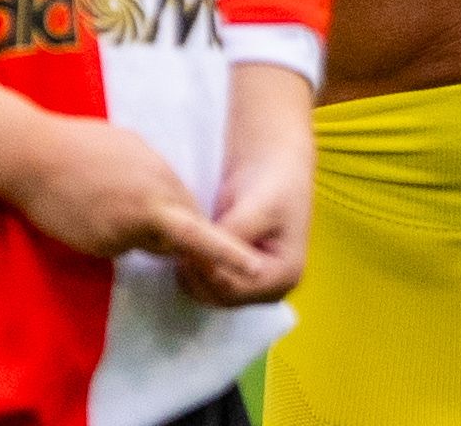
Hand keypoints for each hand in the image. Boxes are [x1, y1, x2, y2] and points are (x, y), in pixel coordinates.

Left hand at [2, 112, 260, 292]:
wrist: (31, 151)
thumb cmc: (61, 208)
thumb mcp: (101, 243)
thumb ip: (140, 242)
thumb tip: (160, 240)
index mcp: (155, 211)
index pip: (201, 239)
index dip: (230, 255)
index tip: (255, 267)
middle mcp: (161, 178)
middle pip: (190, 211)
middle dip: (191, 233)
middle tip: (179, 256)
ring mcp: (148, 153)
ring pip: (172, 188)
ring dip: (169, 208)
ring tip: (142, 223)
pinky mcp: (131, 138)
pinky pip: (153, 169)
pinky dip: (150, 187)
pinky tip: (122, 192)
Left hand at [181, 67, 312, 305]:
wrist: (273, 164)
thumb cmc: (271, 180)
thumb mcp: (256, 207)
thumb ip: (232, 237)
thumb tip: (204, 258)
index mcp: (285, 275)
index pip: (235, 289)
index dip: (206, 271)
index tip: (185, 245)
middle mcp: (271, 289)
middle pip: (221, 297)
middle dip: (197, 274)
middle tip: (174, 243)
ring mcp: (253, 285)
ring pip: (210, 294)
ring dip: (191, 273)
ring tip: (177, 242)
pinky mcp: (236, 275)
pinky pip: (207, 283)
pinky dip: (192, 270)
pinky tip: (182, 246)